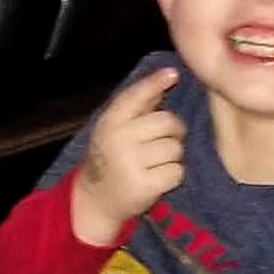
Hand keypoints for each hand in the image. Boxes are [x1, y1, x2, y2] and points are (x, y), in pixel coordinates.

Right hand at [71, 66, 184, 245]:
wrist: (96, 200)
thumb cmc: (110, 158)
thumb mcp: (114, 129)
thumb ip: (139, 106)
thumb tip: (166, 78)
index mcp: (109, 122)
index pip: (135, 96)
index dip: (154, 83)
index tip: (172, 74)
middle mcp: (118, 140)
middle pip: (167, 122)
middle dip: (173, 131)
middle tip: (163, 141)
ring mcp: (131, 163)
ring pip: (175, 148)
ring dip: (173, 155)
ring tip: (156, 162)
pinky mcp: (145, 186)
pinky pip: (177, 171)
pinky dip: (173, 175)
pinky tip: (158, 178)